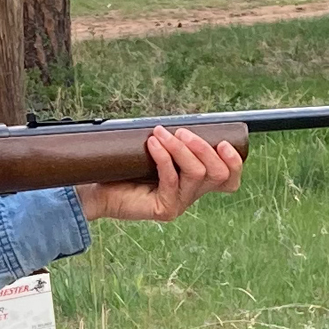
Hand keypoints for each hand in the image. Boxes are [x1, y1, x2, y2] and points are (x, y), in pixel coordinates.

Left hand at [77, 126, 245, 221]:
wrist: (94, 188)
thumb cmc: (124, 167)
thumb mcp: (154, 149)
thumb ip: (171, 140)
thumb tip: (177, 119)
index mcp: (195, 181)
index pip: (228, 179)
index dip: (234, 162)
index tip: (224, 143)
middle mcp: (191, 194)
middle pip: (219, 174)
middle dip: (204, 148)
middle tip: (182, 132)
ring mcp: (179, 204)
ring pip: (197, 174)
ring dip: (181, 149)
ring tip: (161, 134)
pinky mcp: (163, 209)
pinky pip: (171, 180)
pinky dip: (163, 157)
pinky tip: (152, 144)